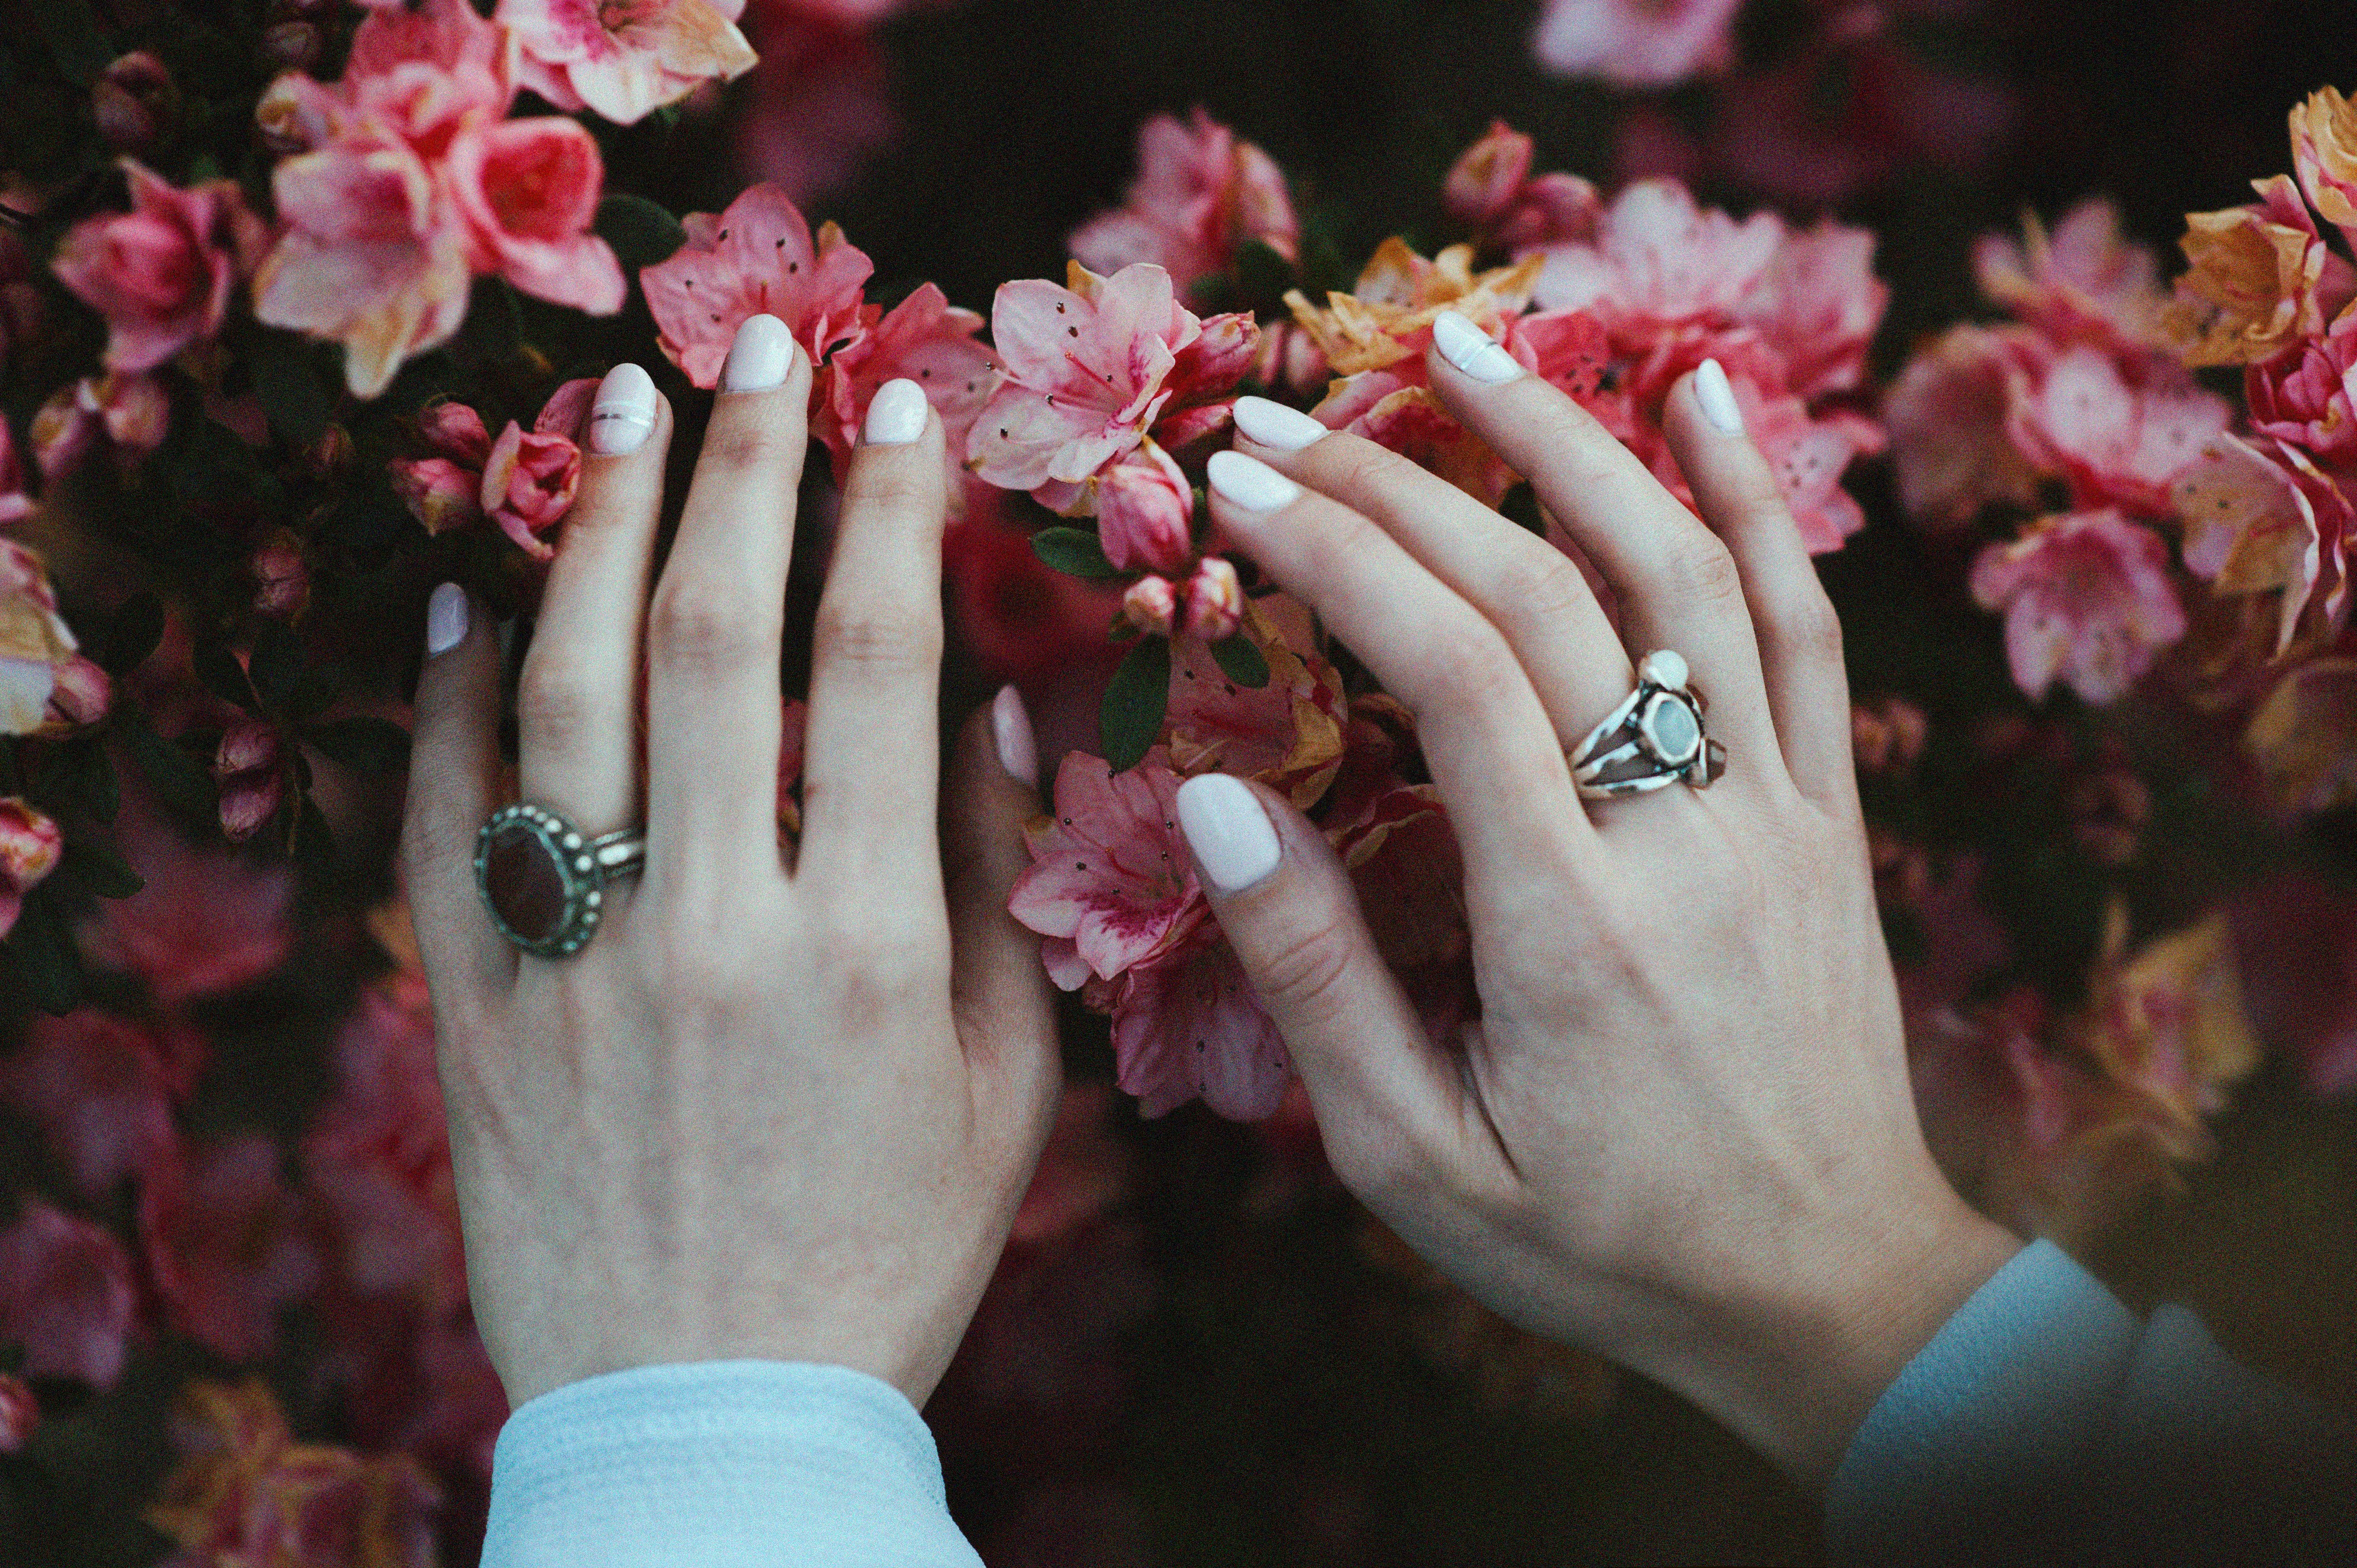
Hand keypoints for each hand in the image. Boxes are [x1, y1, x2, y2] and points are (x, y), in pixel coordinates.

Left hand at [400, 316, 1060, 1409]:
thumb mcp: (1004, 1087)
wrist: (711, 1415)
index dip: (892, 512)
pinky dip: (445, 693)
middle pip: (711, 637)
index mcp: (867, 944)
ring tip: (613, 407)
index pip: (878, 665)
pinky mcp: (472, 1009)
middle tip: (755, 342)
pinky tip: (469, 588)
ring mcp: (575, 962)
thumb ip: (996, 888)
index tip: (903, 407)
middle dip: (740, 465)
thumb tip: (986, 703)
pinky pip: (439, 818)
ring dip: (590, 529)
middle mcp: (713, 928)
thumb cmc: (891, 1250)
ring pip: (561, 694)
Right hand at [1190, 317, 2022, 1487]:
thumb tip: (1220, 809)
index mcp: (1570, 928)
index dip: (1339, 553)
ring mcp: (1777, 812)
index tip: (1240, 486)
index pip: (1451, 673)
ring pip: (1683, 574)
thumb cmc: (1606, 1242)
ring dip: (1570, 440)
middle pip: (1545, 598)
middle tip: (1284, 426)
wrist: (1830, 1293)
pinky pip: (1804, 627)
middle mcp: (1686, 839)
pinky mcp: (1828, 813)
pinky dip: (1756, 499)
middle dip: (1402, 488)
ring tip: (1466, 346)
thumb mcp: (1419, 1164)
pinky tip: (1701, 397)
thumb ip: (1317, 984)